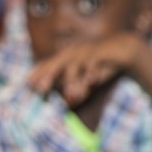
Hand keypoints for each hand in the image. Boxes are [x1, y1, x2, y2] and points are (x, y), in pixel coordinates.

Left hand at [27, 32, 145, 105]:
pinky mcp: (102, 52)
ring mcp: (88, 51)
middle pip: (59, 63)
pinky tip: (91, 81)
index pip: (50, 63)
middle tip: (41, 89)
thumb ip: (77, 89)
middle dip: (49, 75)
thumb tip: (68, 103)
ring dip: (72, 79)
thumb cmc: (101, 64)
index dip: (39, 73)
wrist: (123, 48)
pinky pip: (95, 62)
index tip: (28, 84)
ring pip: (76, 65)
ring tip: (69, 94)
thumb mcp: (86, 77)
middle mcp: (75, 52)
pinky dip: (92, 71)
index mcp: (69, 56)